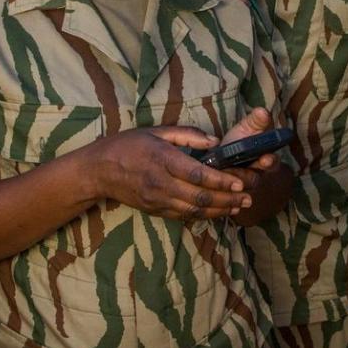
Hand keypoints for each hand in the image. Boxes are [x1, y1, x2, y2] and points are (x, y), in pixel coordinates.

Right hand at [88, 126, 252, 220]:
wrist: (98, 171)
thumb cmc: (128, 145)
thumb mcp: (156, 131)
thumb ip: (186, 135)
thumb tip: (215, 141)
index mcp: (162, 159)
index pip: (197, 174)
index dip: (221, 181)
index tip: (240, 182)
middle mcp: (160, 183)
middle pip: (200, 197)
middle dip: (227, 199)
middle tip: (248, 197)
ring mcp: (157, 200)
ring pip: (194, 210)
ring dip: (220, 210)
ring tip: (240, 207)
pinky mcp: (155, 210)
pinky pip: (184, 216)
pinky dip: (204, 215)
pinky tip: (219, 212)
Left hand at [216, 107, 279, 189]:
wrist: (222, 160)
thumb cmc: (237, 143)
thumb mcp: (247, 129)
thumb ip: (255, 122)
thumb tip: (263, 111)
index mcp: (265, 159)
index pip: (272, 162)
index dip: (270, 161)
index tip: (265, 158)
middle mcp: (257, 176)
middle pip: (255, 179)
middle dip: (246, 175)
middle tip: (237, 172)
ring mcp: (243, 188)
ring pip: (240, 190)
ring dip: (231, 183)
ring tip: (222, 175)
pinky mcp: (230, 197)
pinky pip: (228, 199)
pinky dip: (222, 194)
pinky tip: (216, 188)